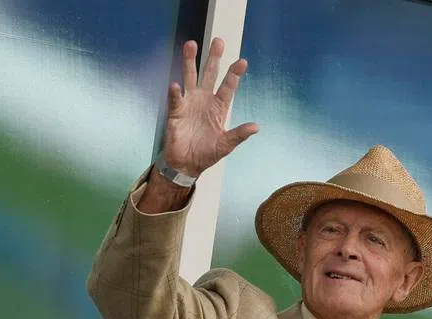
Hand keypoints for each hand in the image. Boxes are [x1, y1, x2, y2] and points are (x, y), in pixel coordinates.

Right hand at [163, 38, 258, 177]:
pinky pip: (176, 99)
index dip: (234, 75)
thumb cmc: (207, 153)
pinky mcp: (176, 111)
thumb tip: (256, 127)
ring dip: (190, 62)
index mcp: (219, 108)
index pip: (228, 87)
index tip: (242, 62)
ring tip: (191, 44)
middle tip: (218, 41)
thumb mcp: (226, 145)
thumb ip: (239, 135)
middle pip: (210, 75)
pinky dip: (175, 93)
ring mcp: (190, 103)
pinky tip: (175, 85)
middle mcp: (205, 100)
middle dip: (214, 58)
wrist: (186, 164)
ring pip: (190, 77)